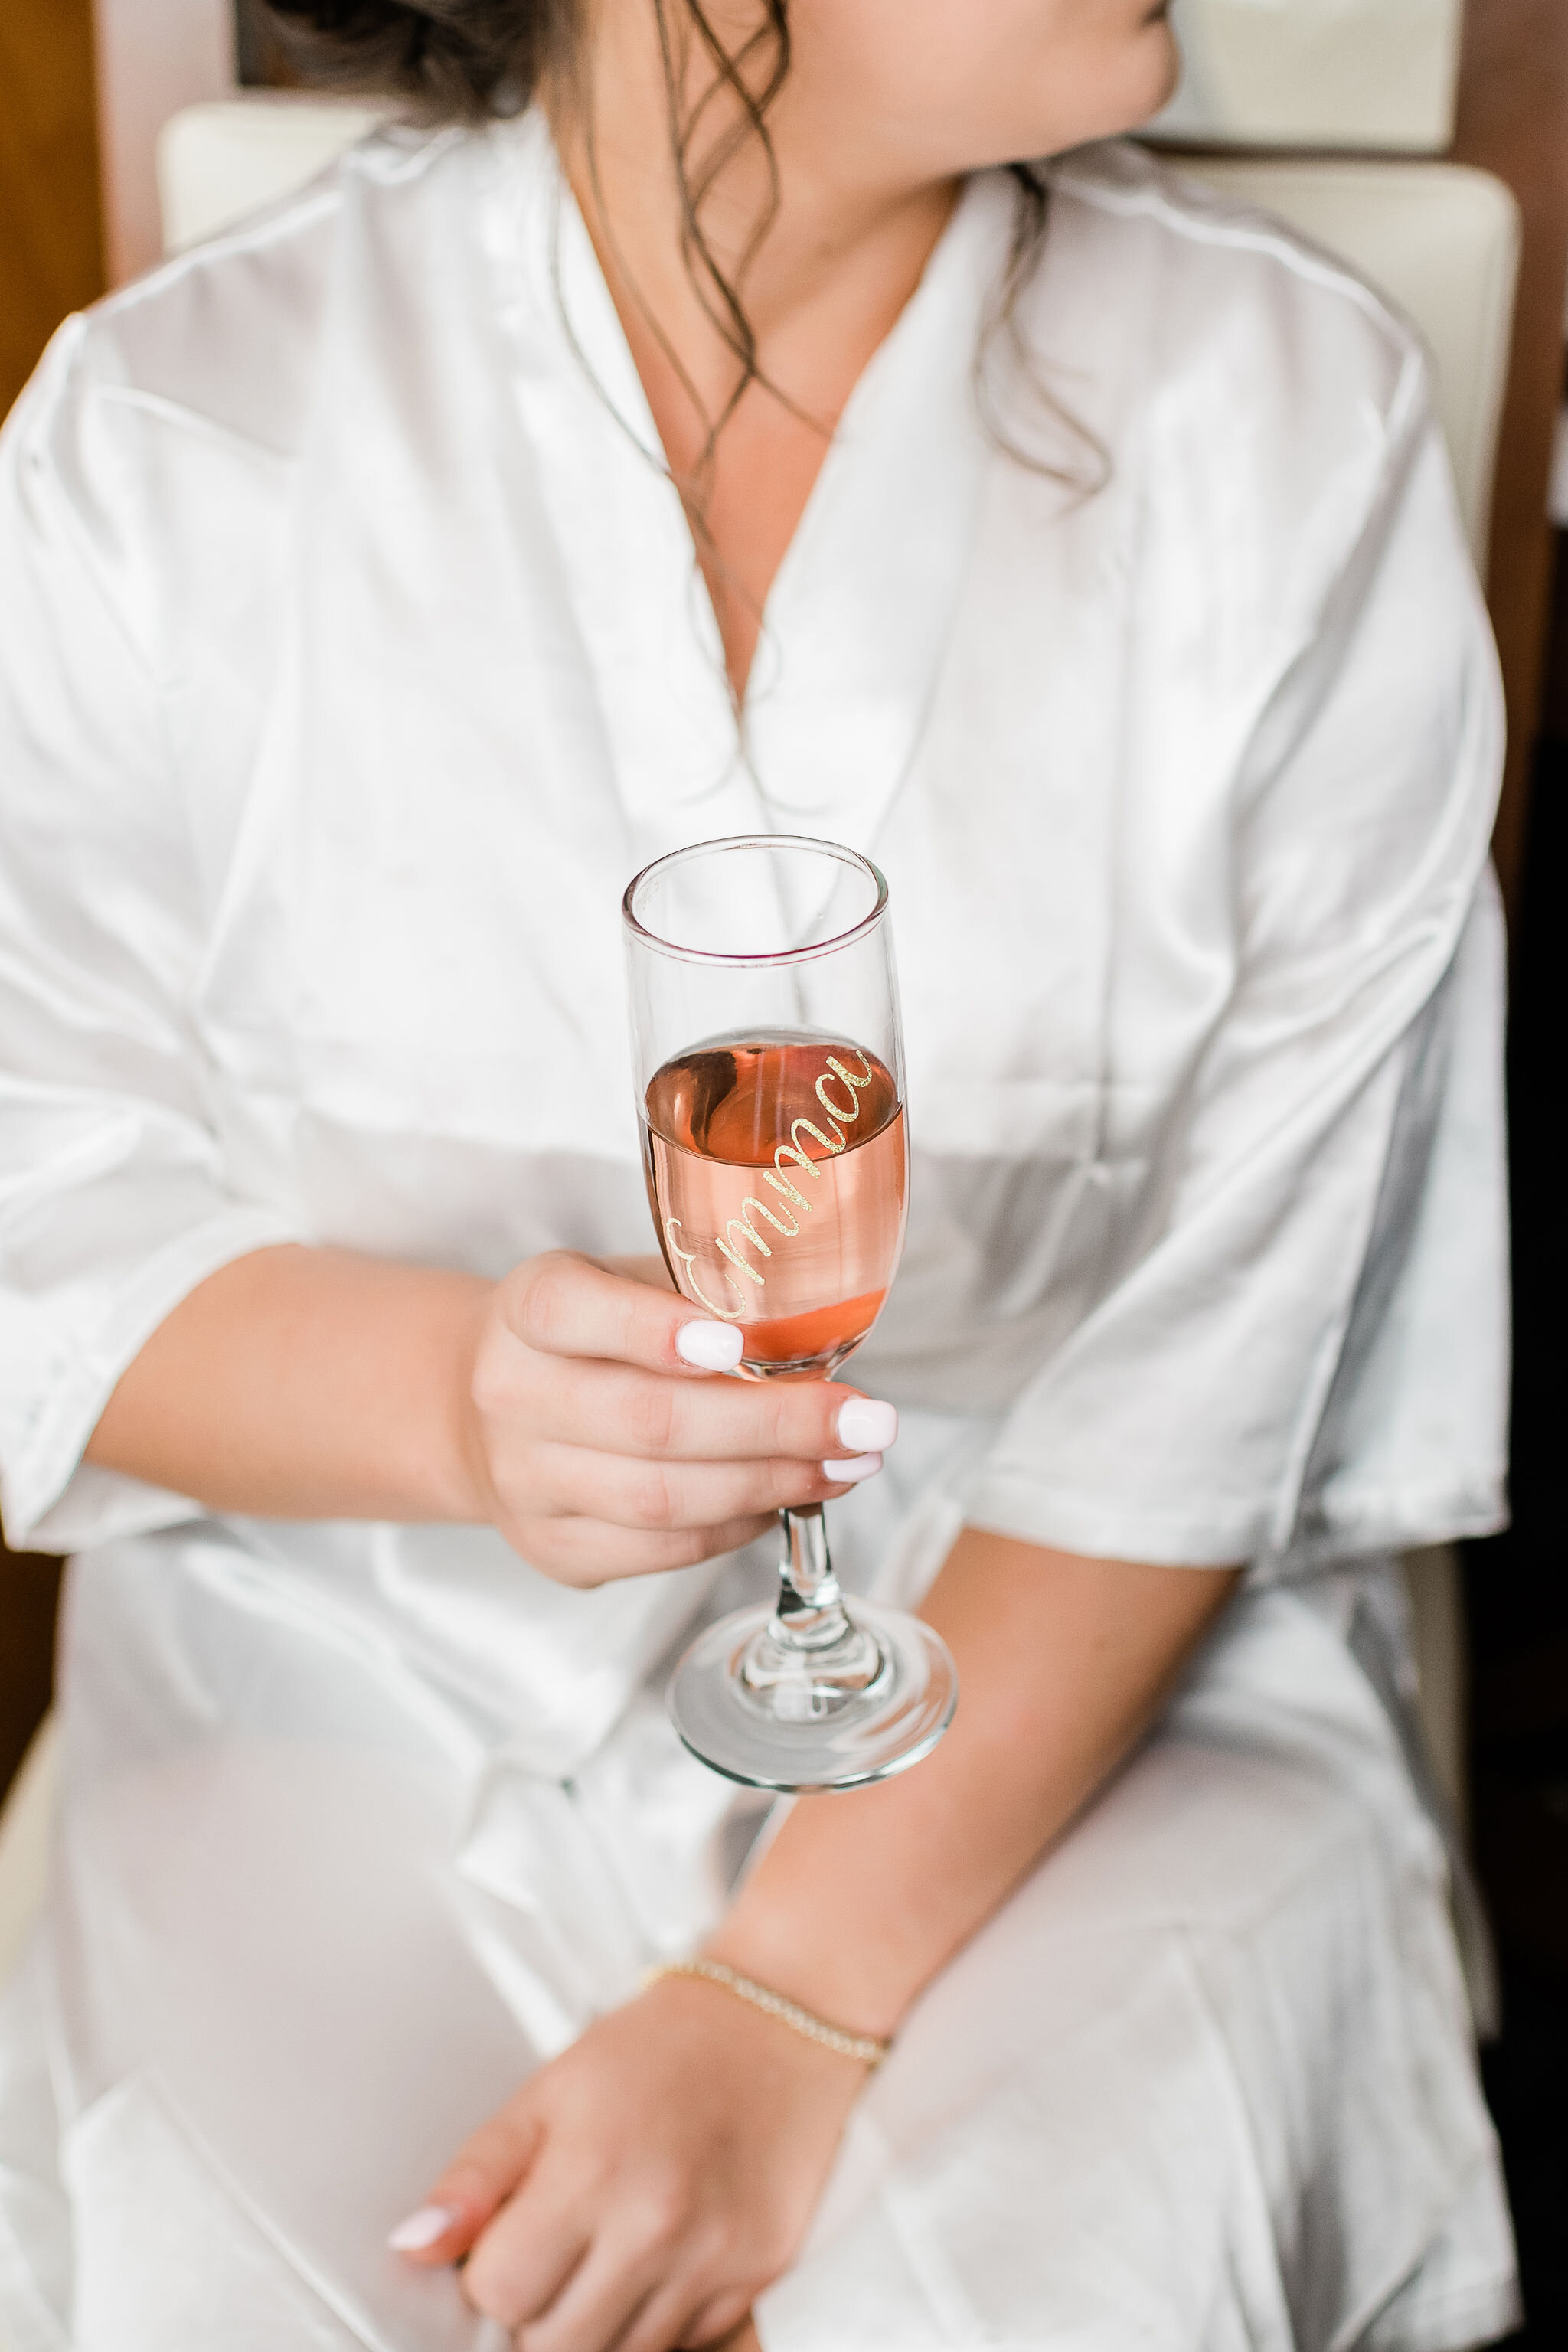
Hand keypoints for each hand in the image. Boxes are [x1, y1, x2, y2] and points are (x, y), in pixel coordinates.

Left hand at [390, 1975, 864, 2349]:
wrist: (782, 2018)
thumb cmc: (660, 2047)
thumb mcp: (551, 2089)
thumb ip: (478, 2176)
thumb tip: (414, 2247)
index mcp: (596, 2170)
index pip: (499, 2293)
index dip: (488, 2271)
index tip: (508, 2237)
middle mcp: (660, 2227)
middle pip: (555, 2347)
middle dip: (535, 2313)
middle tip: (553, 2250)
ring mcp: (716, 2262)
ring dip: (594, 2324)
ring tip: (604, 2252)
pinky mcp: (758, 2281)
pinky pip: (683, 2349)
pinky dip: (654, 2322)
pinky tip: (655, 2262)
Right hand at [460, 1250, 896, 1586]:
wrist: (485, 1412)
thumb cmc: (593, 1337)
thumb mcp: (628, 1284)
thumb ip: (703, 1295)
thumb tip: (821, 1328)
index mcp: (527, 1309)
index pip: (572, 1313)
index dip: (653, 1331)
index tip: (736, 1346)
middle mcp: (510, 1394)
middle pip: (647, 1421)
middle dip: (773, 1427)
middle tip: (864, 1422)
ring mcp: (524, 1482)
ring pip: (661, 1499)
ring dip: (772, 1485)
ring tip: (849, 1465)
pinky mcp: (553, 1549)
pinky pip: (662, 1550)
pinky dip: (738, 1527)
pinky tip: (787, 1496)